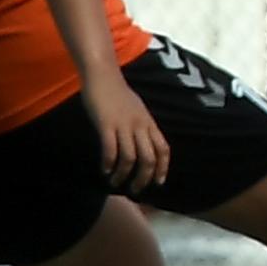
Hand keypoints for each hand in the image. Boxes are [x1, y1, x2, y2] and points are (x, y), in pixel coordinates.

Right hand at [86, 74, 170, 189]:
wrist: (103, 76)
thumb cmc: (118, 93)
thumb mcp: (137, 110)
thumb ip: (141, 126)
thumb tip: (143, 145)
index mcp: (149, 123)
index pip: (163, 149)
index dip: (163, 168)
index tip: (158, 182)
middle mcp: (140, 125)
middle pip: (149, 158)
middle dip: (144, 178)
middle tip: (135, 190)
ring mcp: (124, 125)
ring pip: (130, 158)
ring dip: (123, 175)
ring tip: (115, 182)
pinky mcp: (106, 124)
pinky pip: (111, 150)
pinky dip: (108, 164)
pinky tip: (104, 170)